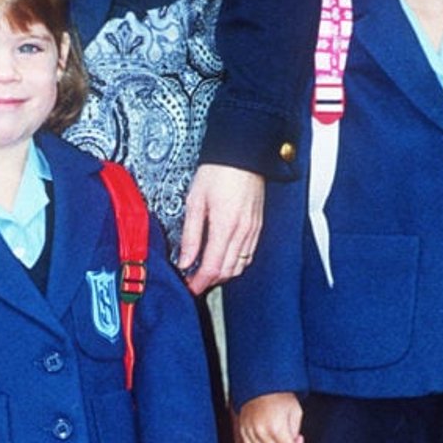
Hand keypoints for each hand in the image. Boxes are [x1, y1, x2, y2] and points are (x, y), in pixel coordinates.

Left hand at [177, 164, 263, 295]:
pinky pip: (248, 254)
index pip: (213, 267)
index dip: (199, 282)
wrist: (243, 155)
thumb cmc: (217, 172)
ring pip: (240, 266)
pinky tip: (223, 259)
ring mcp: (253, 230)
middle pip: (227, 271)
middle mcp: (243, 232)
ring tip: (206, 273)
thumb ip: (190, 235)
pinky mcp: (258, 226)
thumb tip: (185, 260)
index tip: (189, 288)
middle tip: (194, 282)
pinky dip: (235, 263)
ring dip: (223, 274)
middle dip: (210, 281)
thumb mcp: (195, 201)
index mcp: (225, 227)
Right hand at [238, 392, 303, 442]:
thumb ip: (295, 431)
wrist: (261, 383)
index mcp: (277, 428)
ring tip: (276, 438)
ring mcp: (250, 432)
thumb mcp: (296, 411)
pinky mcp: (243, 430)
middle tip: (287, 438)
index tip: (297, 439)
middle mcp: (262, 432)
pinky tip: (266, 438)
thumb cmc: (280, 395)